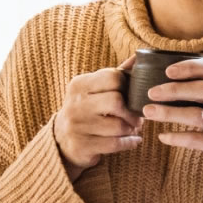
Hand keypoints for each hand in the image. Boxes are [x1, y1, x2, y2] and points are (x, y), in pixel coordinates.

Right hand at [52, 56, 143, 177]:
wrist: (62, 140)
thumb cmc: (87, 109)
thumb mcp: (95, 89)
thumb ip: (116, 75)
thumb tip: (139, 56)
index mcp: (79, 84)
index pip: (113, 77)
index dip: (128, 86)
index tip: (132, 95)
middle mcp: (75, 104)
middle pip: (116, 101)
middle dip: (132, 111)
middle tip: (137, 116)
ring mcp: (77, 126)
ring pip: (118, 125)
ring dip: (131, 128)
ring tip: (133, 127)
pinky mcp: (82, 146)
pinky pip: (115, 143)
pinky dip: (129, 142)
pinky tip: (133, 140)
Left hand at [142, 57, 202, 186]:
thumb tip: (173, 78)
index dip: (191, 66)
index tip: (168, 70)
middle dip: (174, 89)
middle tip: (151, 92)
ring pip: (197, 116)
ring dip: (170, 113)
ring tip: (149, 112)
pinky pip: (197, 140)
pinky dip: (177, 138)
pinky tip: (163, 137)